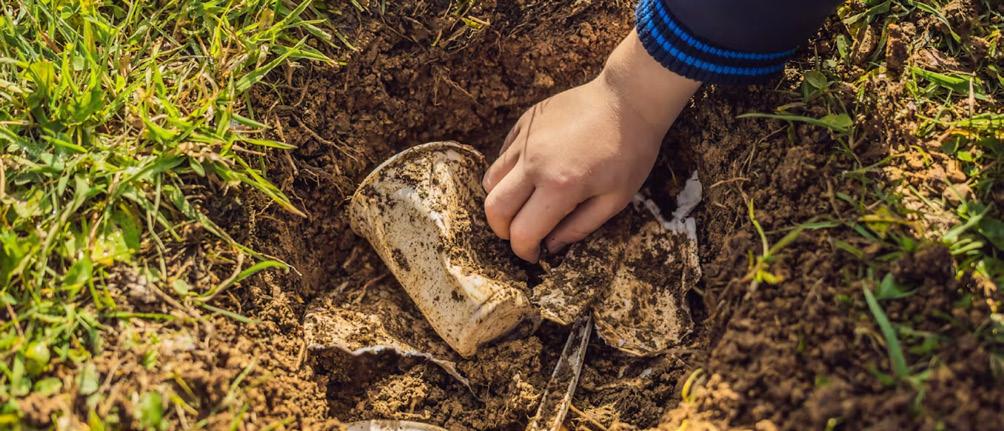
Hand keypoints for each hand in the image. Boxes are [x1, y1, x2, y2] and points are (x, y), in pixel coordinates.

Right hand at [482, 30, 700, 261]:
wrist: (629, 100)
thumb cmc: (630, 152)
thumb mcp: (615, 200)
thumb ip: (579, 227)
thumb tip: (550, 246)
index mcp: (560, 186)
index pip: (522, 231)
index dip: (524, 250)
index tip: (534, 254)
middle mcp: (534, 163)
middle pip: (494, 208)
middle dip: (503, 230)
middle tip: (521, 234)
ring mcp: (525, 140)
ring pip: (490, 180)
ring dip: (501, 201)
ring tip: (522, 205)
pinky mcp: (524, 123)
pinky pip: (502, 155)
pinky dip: (508, 173)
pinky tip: (530, 175)